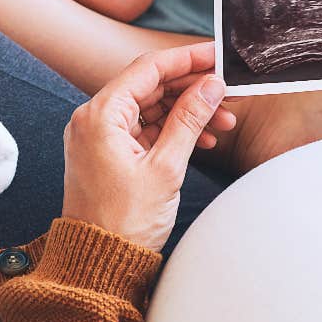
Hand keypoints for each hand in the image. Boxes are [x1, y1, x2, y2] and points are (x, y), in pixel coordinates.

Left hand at [61, 42, 233, 250]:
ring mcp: (99, 137)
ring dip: (187, 112)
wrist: (98, 265)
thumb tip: (210, 86)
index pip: (148, 69)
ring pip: (151, 108)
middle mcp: (94, 119)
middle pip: (150, 86)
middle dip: (192, 90)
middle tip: (227, 93)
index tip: (217, 55)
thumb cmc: (124, 222)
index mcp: (100, 115)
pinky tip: (202, 140)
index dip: (187, 59)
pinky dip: (172, 131)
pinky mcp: (108, 153)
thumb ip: (189, 120)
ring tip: (223, 124)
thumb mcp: (166, 168)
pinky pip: (144, 129)